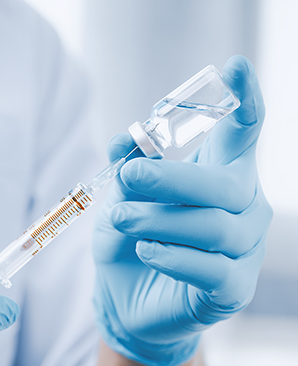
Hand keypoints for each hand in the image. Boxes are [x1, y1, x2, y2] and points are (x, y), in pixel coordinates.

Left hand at [92, 55, 271, 365]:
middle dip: (172, 178)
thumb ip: (126, 167)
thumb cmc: (130, 238)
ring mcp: (244, 250)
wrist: (125, 298)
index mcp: (221, 174)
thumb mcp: (119, 198)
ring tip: (120, 219)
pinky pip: (210, 269)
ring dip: (158, 220)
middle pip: (226, 185)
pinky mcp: (231, 289)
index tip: (235, 67)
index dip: (246, 101)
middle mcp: (243, 207)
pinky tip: (145, 251)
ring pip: (214, 227)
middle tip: (128, 178)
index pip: (244, 134)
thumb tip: (127, 138)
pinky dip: (171, 256)